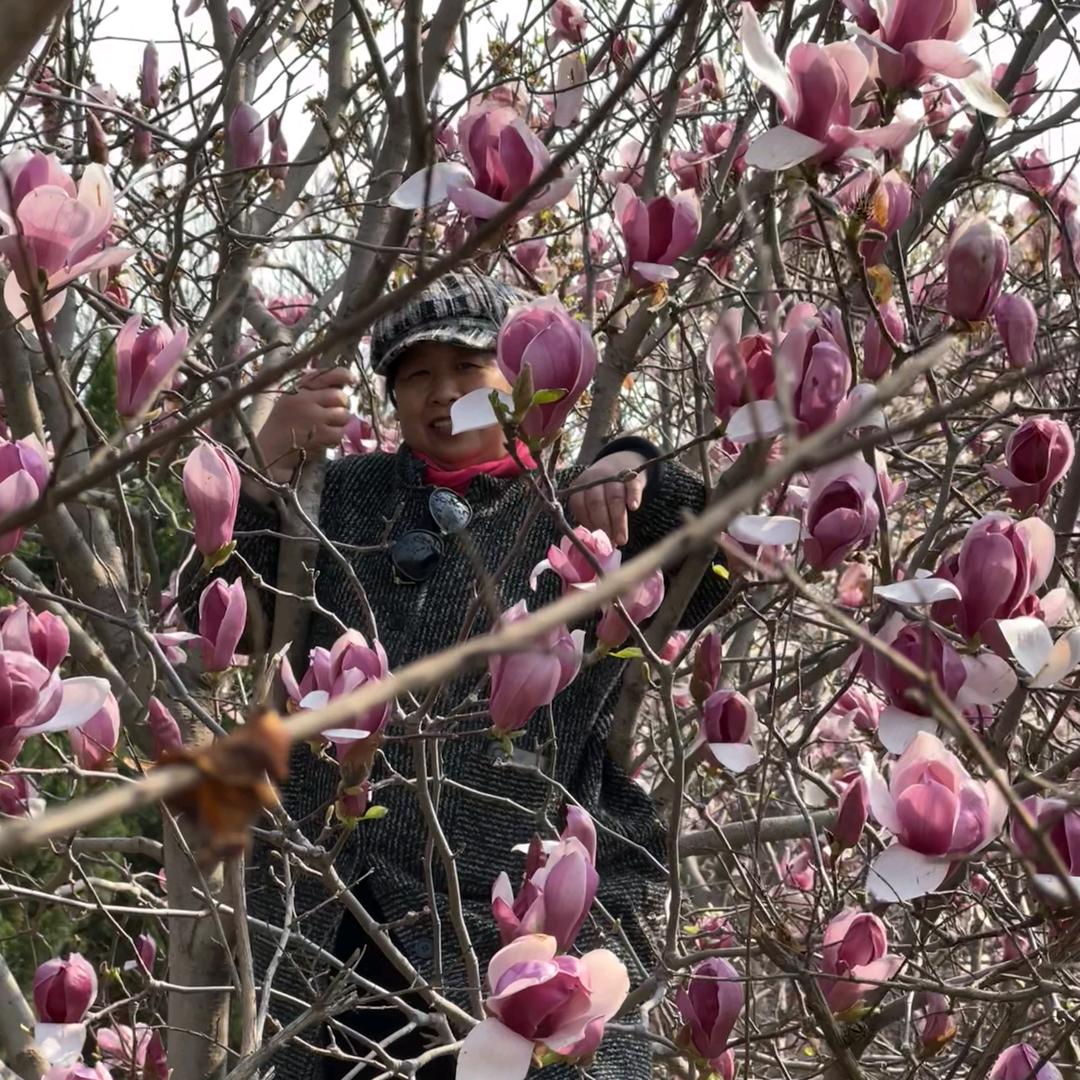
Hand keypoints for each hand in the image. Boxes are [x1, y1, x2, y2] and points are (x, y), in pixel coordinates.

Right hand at [253, 367, 354, 481]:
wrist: (268, 453)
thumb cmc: (282, 427)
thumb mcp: (290, 401)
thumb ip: (311, 391)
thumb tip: (341, 386)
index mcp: (297, 390)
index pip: (325, 375)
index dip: (343, 375)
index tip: (352, 380)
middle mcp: (305, 400)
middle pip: (340, 396)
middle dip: (342, 406)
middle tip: (333, 414)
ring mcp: (313, 417)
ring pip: (343, 415)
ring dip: (339, 423)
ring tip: (325, 428)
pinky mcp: (320, 435)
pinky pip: (339, 433)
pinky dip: (334, 438)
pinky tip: (322, 440)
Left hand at [568, 450, 647, 545]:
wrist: (620, 462)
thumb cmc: (602, 490)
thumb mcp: (590, 498)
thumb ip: (590, 516)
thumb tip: (595, 543)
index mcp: (580, 487)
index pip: (579, 505)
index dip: (587, 522)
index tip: (595, 538)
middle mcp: (594, 479)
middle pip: (596, 503)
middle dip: (603, 525)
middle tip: (611, 543)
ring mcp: (613, 475)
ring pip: (614, 498)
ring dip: (618, 520)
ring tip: (621, 539)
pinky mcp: (631, 474)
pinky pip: (631, 485)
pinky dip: (632, 496)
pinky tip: (633, 507)